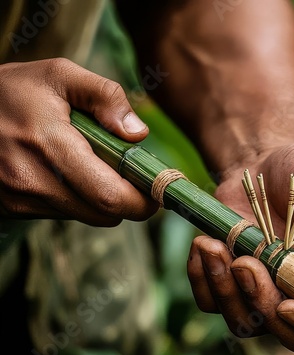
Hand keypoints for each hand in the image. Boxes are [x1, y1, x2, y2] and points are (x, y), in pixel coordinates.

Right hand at [0, 58, 157, 225]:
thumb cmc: (14, 91)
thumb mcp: (60, 76)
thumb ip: (105, 97)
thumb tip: (138, 133)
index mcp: (49, 144)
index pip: (110, 196)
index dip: (141, 201)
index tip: (156, 192)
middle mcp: (33, 181)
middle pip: (104, 214)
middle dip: (128, 201)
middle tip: (133, 179)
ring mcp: (21, 199)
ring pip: (88, 217)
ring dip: (103, 200)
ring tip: (93, 167)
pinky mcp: (14, 209)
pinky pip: (65, 215)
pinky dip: (79, 200)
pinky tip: (68, 174)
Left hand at [187, 140, 293, 354]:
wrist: (268, 158)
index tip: (288, 305)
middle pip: (286, 334)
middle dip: (262, 306)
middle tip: (246, 263)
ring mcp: (264, 289)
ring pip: (243, 323)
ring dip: (225, 291)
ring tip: (215, 247)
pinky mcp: (230, 279)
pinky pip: (210, 301)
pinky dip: (202, 279)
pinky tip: (205, 245)